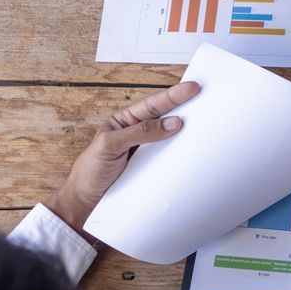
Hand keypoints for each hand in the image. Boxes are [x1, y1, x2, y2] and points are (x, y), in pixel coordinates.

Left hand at [47, 82, 200, 236]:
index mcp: (124, 121)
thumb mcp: (110, 145)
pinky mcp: (152, 167)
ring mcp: (146, 150)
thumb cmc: (91, 171)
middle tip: (203, 94)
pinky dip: (182, 151)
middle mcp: (137, 132)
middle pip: (165, 116)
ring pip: (170, 135)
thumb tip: (173, 122)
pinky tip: (192, 147)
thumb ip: (140, 132)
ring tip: (204, 117)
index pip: (152, 105)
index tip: (191, 88)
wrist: (86, 202)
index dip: (173, 95)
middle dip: (184, 105)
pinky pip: (170, 155)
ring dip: (185, 129)